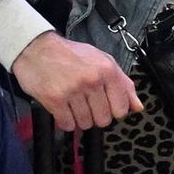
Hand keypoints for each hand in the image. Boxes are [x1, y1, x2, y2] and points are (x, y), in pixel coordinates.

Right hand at [12, 31, 140, 131]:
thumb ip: (123, 83)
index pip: (121, 108)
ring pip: (85, 123)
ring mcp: (73, 91)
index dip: (112, 110)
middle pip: (103, 119)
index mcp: (107, 70)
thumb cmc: (70, 55)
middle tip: (85, 105)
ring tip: (72, 105)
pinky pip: (67, 124)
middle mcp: (92, 80)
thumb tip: (137, 106)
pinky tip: (62, 110)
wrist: (36, 48)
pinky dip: (65, 121)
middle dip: (95, 116)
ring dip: (79, 119)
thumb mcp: (102, 61)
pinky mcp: (55, 100)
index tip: (103, 105)